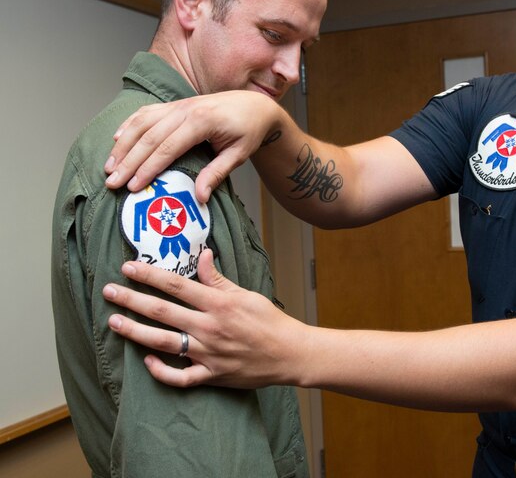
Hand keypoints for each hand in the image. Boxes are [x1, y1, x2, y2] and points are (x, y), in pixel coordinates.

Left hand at [103, 249, 302, 388]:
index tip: (128, 267)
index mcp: (219, 303)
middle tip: (108, 292)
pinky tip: (146, 362)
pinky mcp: (212, 375)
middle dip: (132, 300)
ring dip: (135, 332)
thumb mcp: (246, 294)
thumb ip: (219, 279)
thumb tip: (204, 255)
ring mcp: (208, 353)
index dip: (149, 275)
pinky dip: (161, 372)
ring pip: (163, 343)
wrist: (290, 353)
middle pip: (162, 312)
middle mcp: (209, 327)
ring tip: (114, 323)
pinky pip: (180, 377)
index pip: (177, 285)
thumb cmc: (270, 321)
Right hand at [104, 91, 279, 201]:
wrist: (255, 105)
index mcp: (202, 121)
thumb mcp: (238, 155)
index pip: (167, 148)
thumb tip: (200, 198)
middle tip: (111, 182)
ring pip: (142, 123)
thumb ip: (217, 174)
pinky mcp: (175, 105)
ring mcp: (179, 105)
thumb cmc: (248, 131)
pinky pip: (147, 112)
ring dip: (123, 144)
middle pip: (149, 137)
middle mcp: (186, 109)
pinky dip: (129, 125)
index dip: (148, 168)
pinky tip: (117, 139)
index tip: (132, 186)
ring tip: (109, 166)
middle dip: (128, 161)